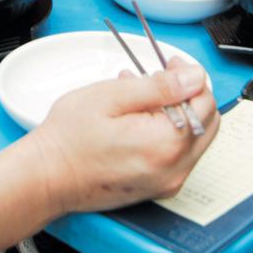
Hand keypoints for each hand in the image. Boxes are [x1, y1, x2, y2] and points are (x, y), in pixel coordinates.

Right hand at [30, 57, 218, 214]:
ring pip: (195, 139)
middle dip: (189, 94)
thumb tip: (195, 76)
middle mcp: (174, 169)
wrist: (46, 177)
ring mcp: (167, 183)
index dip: (190, 76)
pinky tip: (141, 119)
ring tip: (143, 97)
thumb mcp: (112, 96)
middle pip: (207, 122)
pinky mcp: (157, 188)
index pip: (205, 102)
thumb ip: (160, 86)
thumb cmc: (69, 139)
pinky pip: (178, 155)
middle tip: (163, 77)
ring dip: (178, 112)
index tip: (171, 64)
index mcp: (166, 144)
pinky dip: (168, 133)